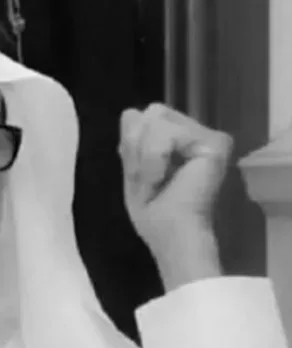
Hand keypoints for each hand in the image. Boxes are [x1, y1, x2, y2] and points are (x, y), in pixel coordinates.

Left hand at [119, 103, 233, 290]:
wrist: (172, 235)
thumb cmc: (155, 214)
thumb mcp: (133, 169)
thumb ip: (132, 140)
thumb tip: (130, 112)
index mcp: (178, 142)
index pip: (141, 116)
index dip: (130, 143)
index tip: (140, 176)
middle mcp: (197, 135)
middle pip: (152, 111)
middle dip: (137, 147)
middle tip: (150, 180)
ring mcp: (209, 138)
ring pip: (157, 117)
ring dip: (145, 155)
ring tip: (158, 180)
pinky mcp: (216, 143)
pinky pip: (167, 133)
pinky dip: (155, 158)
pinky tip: (167, 178)